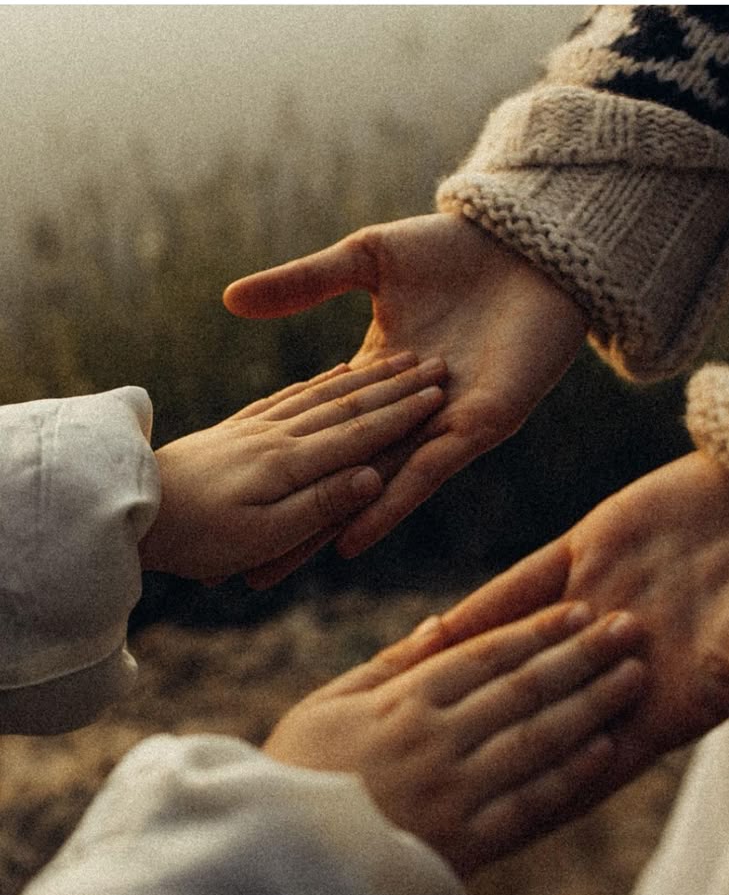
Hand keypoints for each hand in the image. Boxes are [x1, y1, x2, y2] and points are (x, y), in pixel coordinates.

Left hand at [138, 353, 445, 583]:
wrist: (121, 505)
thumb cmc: (196, 537)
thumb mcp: (263, 534)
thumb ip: (321, 503)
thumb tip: (373, 477)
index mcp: (292, 462)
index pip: (363, 432)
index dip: (404, 413)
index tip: (440, 390)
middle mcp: (281, 435)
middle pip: (349, 404)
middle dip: (397, 386)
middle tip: (435, 363)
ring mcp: (257, 426)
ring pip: (322, 394)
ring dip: (367, 378)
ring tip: (399, 358)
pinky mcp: (237, 426)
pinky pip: (287, 396)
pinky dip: (318, 382)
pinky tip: (332, 371)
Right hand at [223, 213, 587, 556]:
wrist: (527, 243)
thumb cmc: (451, 248)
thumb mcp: (364, 260)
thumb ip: (302, 283)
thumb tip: (229, 300)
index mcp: (376, 376)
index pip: (319, 433)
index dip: (277, 469)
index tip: (225, 505)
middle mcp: (405, 414)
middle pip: (340, 477)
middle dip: (296, 525)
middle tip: (245, 570)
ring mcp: (441, 426)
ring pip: (378, 488)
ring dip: (329, 530)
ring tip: (281, 568)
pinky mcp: (479, 427)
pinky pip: (429, 472)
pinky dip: (390, 505)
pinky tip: (350, 538)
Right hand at [265, 600, 645, 874]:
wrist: (280, 859)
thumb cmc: (298, 770)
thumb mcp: (329, 702)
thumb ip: (389, 662)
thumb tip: (440, 621)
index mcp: (402, 701)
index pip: (486, 655)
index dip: (538, 630)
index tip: (579, 610)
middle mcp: (436, 740)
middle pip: (524, 688)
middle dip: (582, 655)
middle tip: (628, 628)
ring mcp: (454, 793)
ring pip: (538, 739)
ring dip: (592, 705)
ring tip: (631, 677)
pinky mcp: (464, 845)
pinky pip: (529, 804)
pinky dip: (570, 775)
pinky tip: (603, 748)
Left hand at [438, 451, 728, 810]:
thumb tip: (719, 687)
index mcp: (665, 699)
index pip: (593, 765)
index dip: (545, 796)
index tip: (490, 825)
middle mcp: (616, 659)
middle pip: (538, 716)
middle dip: (487, 750)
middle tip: (430, 785)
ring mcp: (592, 604)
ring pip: (515, 652)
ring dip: (467, 681)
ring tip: (413, 716)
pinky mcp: (581, 551)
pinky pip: (518, 587)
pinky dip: (480, 611)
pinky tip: (435, 633)